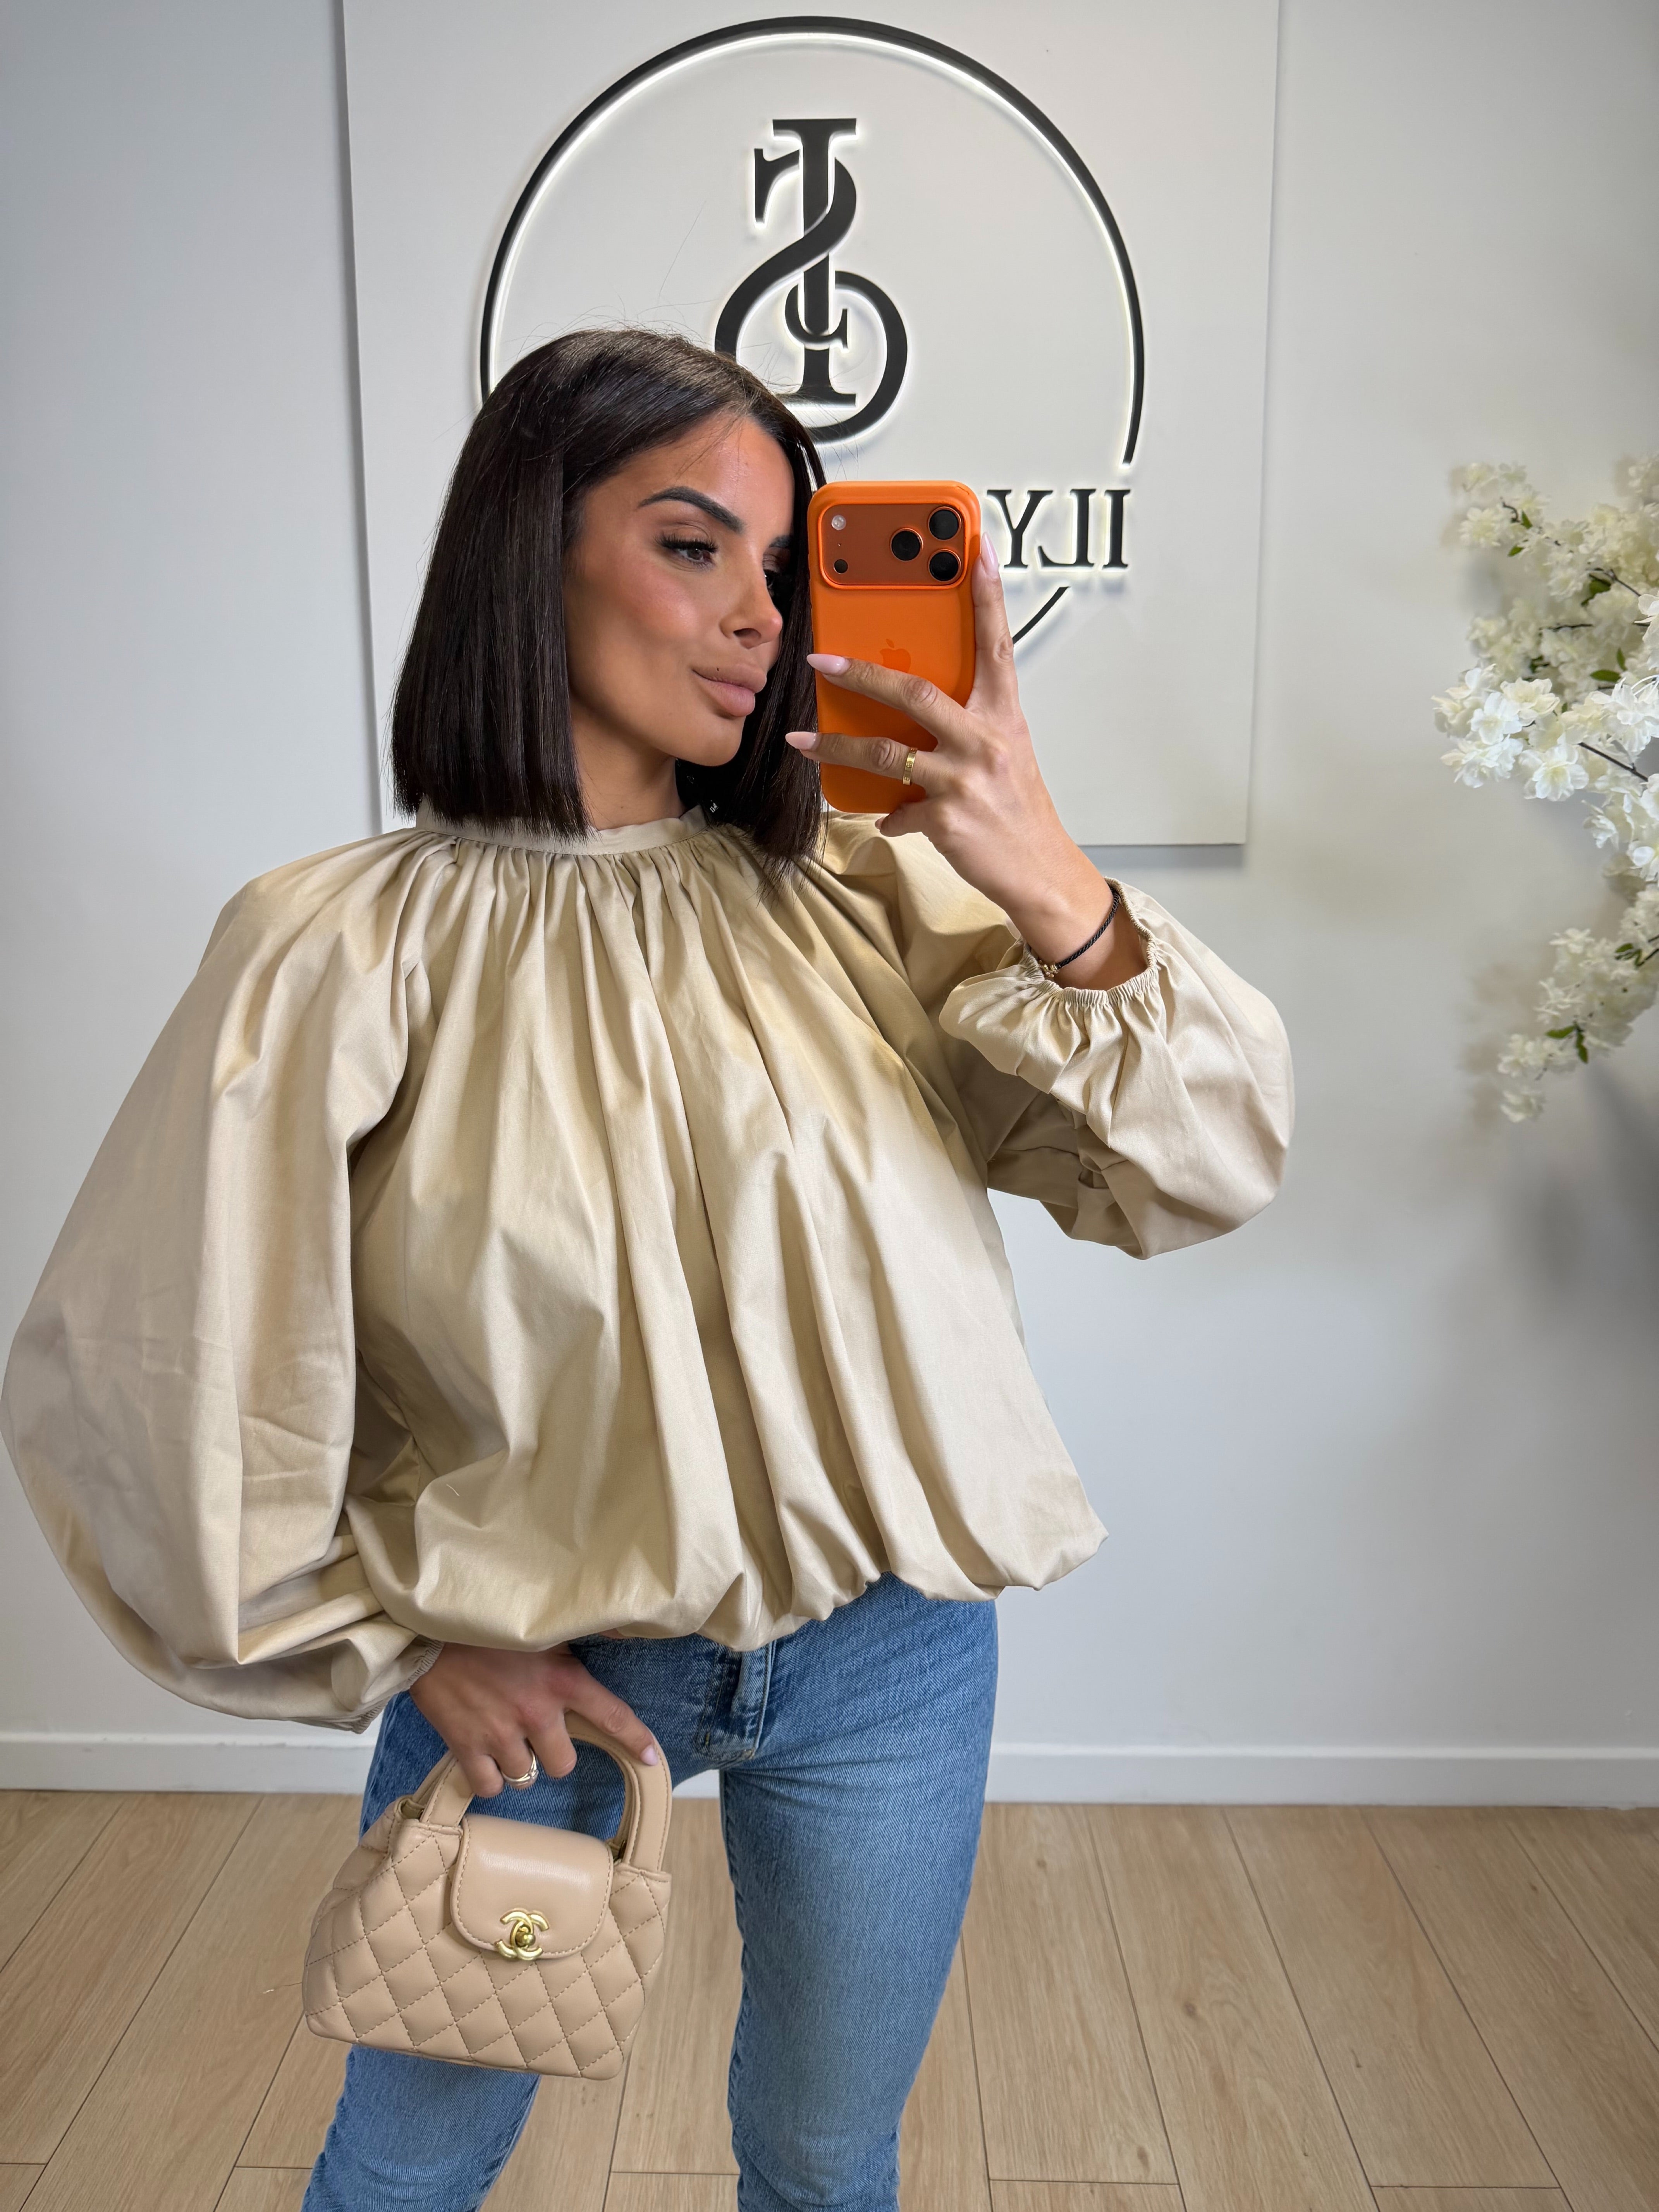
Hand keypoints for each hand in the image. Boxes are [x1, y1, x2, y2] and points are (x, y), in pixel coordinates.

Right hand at [410, 1641, 660, 1799]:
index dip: (636, 1739)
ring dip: (520, 1762)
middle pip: (564, 1764)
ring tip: (506, 1735)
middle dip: (554, 1752)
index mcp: (562, 1679)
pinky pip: (489, 1787)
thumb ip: (584, 1632)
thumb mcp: (542, 1625)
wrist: (428, 1629)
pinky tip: (485, 1756)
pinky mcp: (465, 1747)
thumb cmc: (487, 1624)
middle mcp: (536, 1712)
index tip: (652, 1757)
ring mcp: (500, 1734)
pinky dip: (489, 1779)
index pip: (612, 1716)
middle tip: (538, 1730)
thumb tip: (626, 1629)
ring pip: (526, 1776)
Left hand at [787, 538, 1146, 991]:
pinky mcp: (947, 818)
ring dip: (836, 745)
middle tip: (821, 659)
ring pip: (886, 751)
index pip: (996, 645)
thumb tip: (918, 719)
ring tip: (802, 740)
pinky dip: (888, 815)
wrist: (1041, 870)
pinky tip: (890, 819)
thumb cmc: (1019, 811)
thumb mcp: (1004, 755)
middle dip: (862, 672)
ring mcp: (965, 779)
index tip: (976, 551)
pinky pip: (897, 810)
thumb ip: (967, 727)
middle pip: (915, 690)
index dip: (986, 597)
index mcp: (1003, 716)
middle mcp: (985, 740)